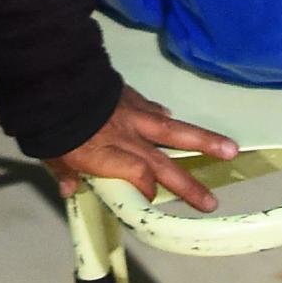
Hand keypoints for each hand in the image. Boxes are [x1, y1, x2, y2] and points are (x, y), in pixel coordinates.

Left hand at [44, 86, 240, 211]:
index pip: (139, 177)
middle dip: (188, 184)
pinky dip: (163, 116)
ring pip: (173, 130)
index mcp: (107, 156)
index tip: (152, 198)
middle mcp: (127, 138)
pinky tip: (170, 118)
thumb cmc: (51, 124)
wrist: (55, 80)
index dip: (148, 189)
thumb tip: (69, 189)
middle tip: (211, 201)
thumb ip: (64, 171)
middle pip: (163, 163)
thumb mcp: (51, 153)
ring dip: (203, 141)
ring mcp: (133, 115)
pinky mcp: (131, 96)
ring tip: (230, 149)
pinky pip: (153, 109)